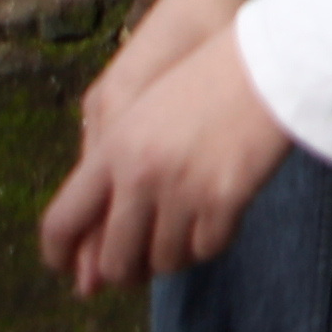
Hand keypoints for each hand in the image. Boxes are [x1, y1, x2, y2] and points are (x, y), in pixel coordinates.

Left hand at [40, 0, 294, 290]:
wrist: (270, 59)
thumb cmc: (208, 79)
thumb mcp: (143, 111)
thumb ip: (114, 166)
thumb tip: (98, 227)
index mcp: (113, 148)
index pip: (61, 224)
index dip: (62, 256)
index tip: (76, 272)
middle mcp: (141, 173)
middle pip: (113, 261)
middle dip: (127, 270)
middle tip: (143, 262)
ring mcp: (183, 188)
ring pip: (164, 261)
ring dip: (175, 254)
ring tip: (188, 228)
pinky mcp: (224, 199)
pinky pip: (207, 249)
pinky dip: (211, 241)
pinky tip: (219, 216)